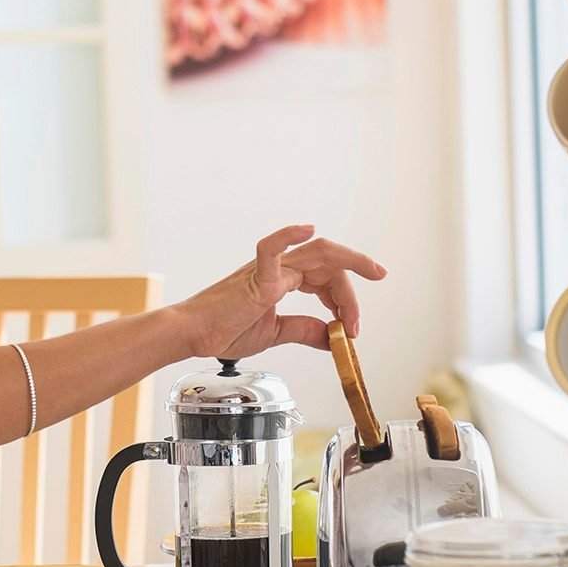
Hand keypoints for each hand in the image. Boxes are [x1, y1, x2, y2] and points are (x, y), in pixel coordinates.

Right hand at [177, 225, 386, 358]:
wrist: (194, 335)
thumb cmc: (223, 330)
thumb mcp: (275, 333)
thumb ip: (304, 331)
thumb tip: (333, 336)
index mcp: (281, 279)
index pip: (325, 278)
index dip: (345, 300)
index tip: (351, 328)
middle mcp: (278, 268)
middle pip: (329, 265)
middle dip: (352, 292)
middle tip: (357, 323)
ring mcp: (267, 269)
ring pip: (317, 252)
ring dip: (350, 261)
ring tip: (372, 272)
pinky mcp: (254, 277)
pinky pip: (270, 248)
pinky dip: (289, 234)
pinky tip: (308, 230)